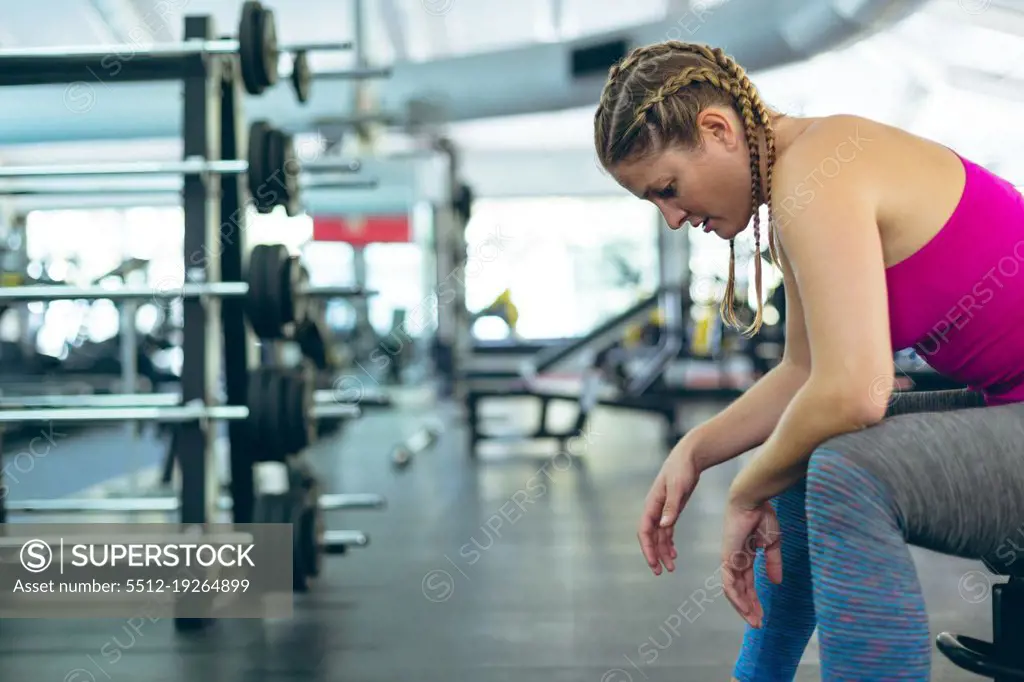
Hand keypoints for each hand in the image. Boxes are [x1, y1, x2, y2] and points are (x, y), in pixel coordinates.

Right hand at [637, 443, 700, 575]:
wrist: (689, 456)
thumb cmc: (682, 469)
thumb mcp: (678, 487)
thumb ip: (671, 506)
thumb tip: (664, 525)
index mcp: (652, 504)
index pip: (645, 531)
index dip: (648, 548)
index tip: (654, 563)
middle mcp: (654, 508)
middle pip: (650, 537)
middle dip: (654, 554)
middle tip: (661, 572)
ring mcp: (662, 509)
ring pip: (659, 536)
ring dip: (663, 551)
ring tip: (671, 567)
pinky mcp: (671, 509)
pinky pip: (666, 531)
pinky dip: (669, 543)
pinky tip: (674, 553)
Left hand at [720, 500, 781, 627]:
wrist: (752, 501)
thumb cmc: (762, 516)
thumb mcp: (772, 544)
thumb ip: (773, 563)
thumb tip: (776, 582)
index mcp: (746, 557)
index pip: (748, 583)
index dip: (755, 600)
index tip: (763, 615)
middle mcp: (736, 561)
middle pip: (740, 590)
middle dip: (749, 608)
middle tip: (758, 623)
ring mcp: (730, 560)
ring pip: (733, 591)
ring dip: (743, 607)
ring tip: (754, 620)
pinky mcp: (727, 558)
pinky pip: (729, 582)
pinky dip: (736, 596)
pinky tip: (744, 608)